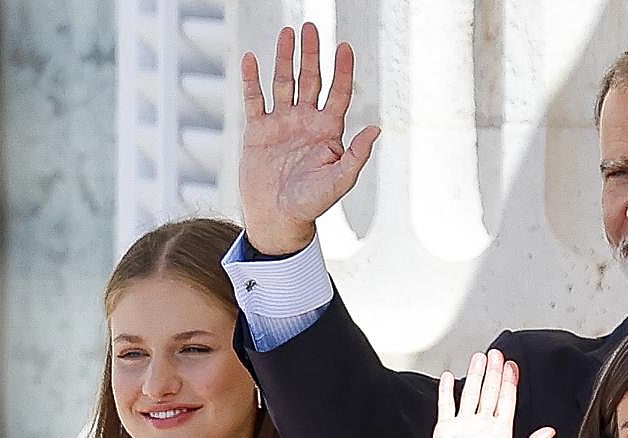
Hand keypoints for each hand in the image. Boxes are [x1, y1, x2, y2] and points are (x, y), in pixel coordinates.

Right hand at [239, 23, 379, 254]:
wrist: (278, 219)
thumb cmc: (312, 205)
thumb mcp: (339, 181)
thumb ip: (356, 155)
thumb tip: (375, 129)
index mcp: (327, 132)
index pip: (337, 94)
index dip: (342, 71)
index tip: (345, 47)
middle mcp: (305, 123)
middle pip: (310, 80)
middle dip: (311, 55)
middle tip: (312, 28)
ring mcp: (281, 124)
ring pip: (283, 83)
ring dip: (285, 59)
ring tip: (287, 33)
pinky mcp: (258, 131)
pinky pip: (254, 99)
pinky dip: (251, 80)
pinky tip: (252, 59)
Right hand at [432, 349, 554, 437]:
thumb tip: (550, 432)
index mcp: (500, 433)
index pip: (507, 400)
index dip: (510, 383)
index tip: (513, 366)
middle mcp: (482, 426)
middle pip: (490, 391)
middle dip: (494, 372)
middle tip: (497, 354)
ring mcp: (464, 426)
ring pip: (471, 393)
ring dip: (475, 375)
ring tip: (479, 358)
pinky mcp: (446, 430)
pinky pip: (446, 405)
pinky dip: (447, 390)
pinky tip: (450, 377)